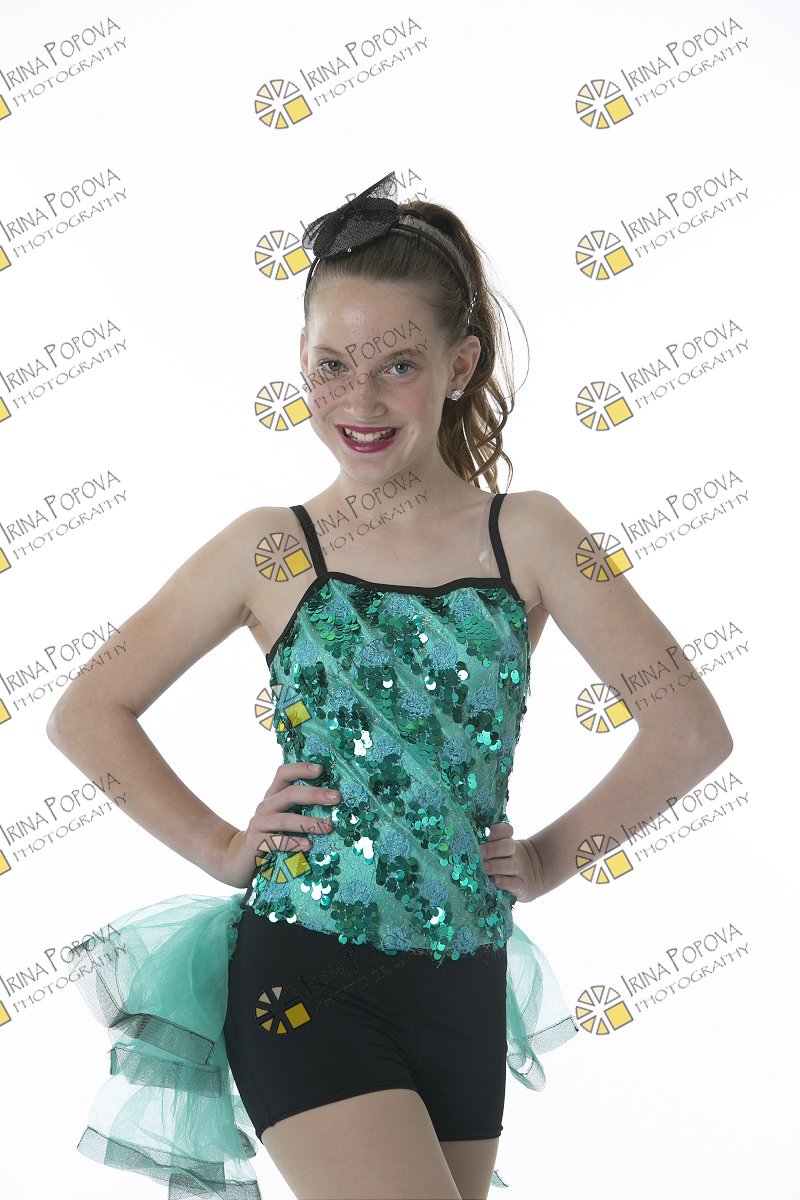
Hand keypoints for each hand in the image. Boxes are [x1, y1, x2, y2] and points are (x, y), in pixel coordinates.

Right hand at [218, 761, 339, 888]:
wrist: (238, 859)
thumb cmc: (269, 836)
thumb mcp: (282, 818)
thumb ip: (299, 809)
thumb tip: (332, 802)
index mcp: (273, 797)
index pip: (283, 773)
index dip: (301, 768)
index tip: (321, 769)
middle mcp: (265, 807)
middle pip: (289, 793)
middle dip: (314, 794)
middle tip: (336, 797)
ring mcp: (259, 824)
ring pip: (285, 819)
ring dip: (309, 822)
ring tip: (328, 826)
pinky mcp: (256, 843)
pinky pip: (276, 842)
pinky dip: (293, 843)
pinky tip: (308, 845)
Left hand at [479, 822, 546, 901]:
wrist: (533, 877)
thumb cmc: (503, 863)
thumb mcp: (498, 852)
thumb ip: (484, 847)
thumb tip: (463, 846)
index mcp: (507, 841)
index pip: (506, 830)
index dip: (497, 831)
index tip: (486, 834)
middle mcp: (514, 854)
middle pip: (507, 846)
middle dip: (492, 849)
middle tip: (479, 853)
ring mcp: (519, 870)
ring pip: (510, 865)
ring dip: (495, 866)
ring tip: (484, 868)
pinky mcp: (522, 887)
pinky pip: (515, 884)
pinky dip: (505, 882)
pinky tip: (496, 881)